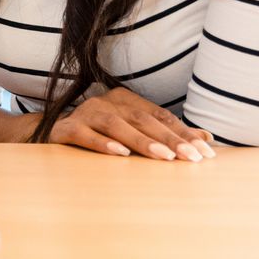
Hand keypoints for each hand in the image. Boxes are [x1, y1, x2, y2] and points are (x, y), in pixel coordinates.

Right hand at [49, 87, 214, 160]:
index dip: (183, 133)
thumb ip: (166, 134)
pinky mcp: (66, 128)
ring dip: (142, 142)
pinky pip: (85, 135)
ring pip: (117, 126)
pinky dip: (103, 143)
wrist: (52, 133)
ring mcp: (85, 113)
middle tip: (192, 157)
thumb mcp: (134, 132)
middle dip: (170, 139)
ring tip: (165, 158)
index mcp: (125, 100)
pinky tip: (120, 154)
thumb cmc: (100, 134)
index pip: (160, 116)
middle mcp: (106, 102)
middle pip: (142, 120)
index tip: (206, 151)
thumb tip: (206, 137)